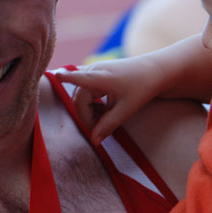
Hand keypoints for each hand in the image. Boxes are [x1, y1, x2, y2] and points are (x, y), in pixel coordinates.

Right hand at [56, 35, 211, 144]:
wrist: (155, 71)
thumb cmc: (142, 87)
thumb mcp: (127, 109)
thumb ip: (109, 125)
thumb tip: (94, 141)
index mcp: (101, 77)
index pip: (79, 78)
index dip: (66, 78)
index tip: (56, 75)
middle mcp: (94, 71)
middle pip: (79, 99)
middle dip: (86, 117)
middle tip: (100, 130)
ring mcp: (94, 71)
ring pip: (81, 96)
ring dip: (89, 110)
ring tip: (105, 117)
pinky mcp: (97, 73)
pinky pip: (85, 90)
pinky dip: (91, 102)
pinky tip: (102, 108)